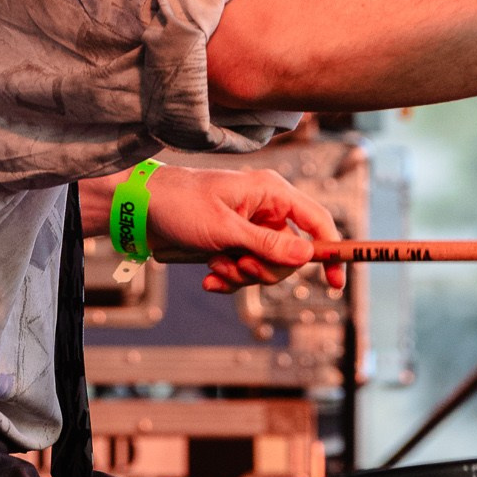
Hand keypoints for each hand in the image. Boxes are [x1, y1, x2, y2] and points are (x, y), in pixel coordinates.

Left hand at [146, 165, 345, 293]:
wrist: (140, 208)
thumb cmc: (181, 205)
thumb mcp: (225, 229)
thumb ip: (267, 244)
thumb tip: (308, 255)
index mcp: (271, 193)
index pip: (317, 221)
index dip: (331, 251)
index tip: (336, 283)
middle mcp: (266, 209)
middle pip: (292, 254)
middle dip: (267, 268)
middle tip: (240, 265)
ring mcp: (249, 227)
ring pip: (267, 266)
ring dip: (243, 275)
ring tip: (217, 266)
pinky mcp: (233, 243)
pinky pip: (246, 270)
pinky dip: (230, 277)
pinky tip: (210, 277)